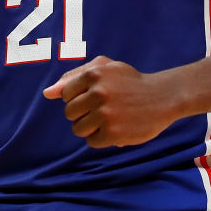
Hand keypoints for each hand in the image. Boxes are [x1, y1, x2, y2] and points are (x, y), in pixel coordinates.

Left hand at [42, 56, 175, 147]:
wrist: (163, 96)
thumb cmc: (129, 81)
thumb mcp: (104, 68)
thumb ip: (73, 77)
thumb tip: (47, 93)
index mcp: (93, 74)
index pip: (65, 95)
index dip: (78, 98)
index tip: (95, 97)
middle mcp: (97, 93)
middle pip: (69, 113)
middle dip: (83, 114)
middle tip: (102, 109)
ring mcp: (106, 114)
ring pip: (78, 129)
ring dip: (90, 128)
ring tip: (108, 120)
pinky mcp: (114, 133)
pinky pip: (92, 142)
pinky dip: (101, 139)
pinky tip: (116, 128)